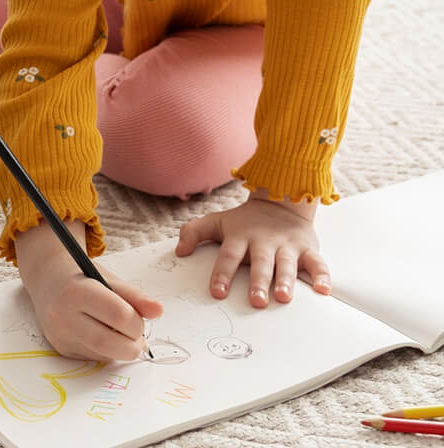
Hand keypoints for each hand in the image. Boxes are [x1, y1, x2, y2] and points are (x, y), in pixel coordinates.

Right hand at [16, 220, 162, 360]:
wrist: (47, 280)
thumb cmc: (81, 276)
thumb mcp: (107, 278)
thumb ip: (134, 295)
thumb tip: (158, 311)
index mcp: (76, 291)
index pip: (117, 315)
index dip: (136, 322)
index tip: (140, 319)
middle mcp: (63, 315)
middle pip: (108, 342)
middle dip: (132, 344)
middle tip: (138, 338)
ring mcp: (60, 335)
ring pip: (103, 354)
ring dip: (120, 349)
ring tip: (121, 333)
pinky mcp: (61, 349)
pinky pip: (93, 358)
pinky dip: (107, 351)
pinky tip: (103, 335)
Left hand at [175, 189, 330, 307]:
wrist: (280, 200)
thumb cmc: (244, 221)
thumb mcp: (217, 222)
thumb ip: (194, 233)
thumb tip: (178, 252)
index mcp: (240, 237)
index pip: (229, 255)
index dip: (222, 273)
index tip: (217, 292)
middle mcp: (264, 242)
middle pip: (260, 262)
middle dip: (258, 281)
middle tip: (256, 302)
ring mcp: (287, 246)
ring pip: (287, 264)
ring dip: (286, 281)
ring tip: (284, 297)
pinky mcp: (307, 249)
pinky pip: (317, 263)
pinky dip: (323, 276)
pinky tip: (324, 291)